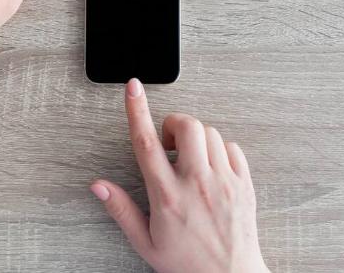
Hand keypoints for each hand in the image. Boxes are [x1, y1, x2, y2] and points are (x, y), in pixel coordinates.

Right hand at [91, 79, 268, 272]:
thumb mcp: (145, 242)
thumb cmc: (188, 264)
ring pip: (209, 132)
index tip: (133, 89)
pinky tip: (210, 167)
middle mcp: (196, 184)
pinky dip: (219, 149)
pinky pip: (232, 147)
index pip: (146, 142)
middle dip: (173, 125)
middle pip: (186, 126)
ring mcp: (224, 182)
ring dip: (195, 137)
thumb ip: (121, 209)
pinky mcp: (244, 184)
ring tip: (189, 159)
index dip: (137, 110)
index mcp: (167, 196)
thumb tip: (99, 185)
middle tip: (169, 144)